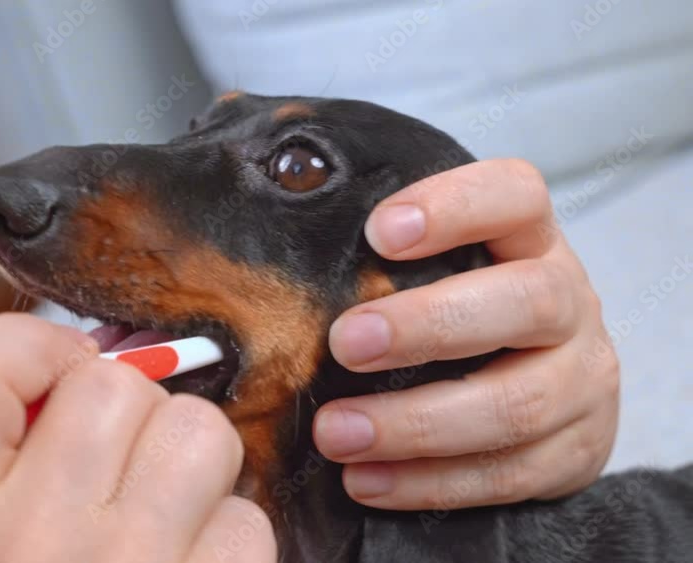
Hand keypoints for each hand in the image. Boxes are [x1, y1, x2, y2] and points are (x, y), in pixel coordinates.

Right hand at [0, 313, 274, 562]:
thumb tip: (102, 356)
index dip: (20, 351)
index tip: (44, 386)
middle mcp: (36, 548)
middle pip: (114, 389)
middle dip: (117, 418)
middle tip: (95, 475)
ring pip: (199, 434)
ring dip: (180, 467)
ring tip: (143, 524)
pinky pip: (246, 518)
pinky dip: (220, 538)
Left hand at [315, 159, 619, 509]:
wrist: (553, 395)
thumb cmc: (464, 315)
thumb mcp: (439, 272)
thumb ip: (383, 260)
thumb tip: (268, 261)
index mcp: (531, 240)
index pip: (515, 195)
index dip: (455, 206)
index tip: (378, 231)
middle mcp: (570, 302)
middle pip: (526, 302)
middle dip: (428, 325)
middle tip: (345, 343)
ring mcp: (582, 379)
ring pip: (517, 403)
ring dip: (416, 424)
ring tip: (336, 433)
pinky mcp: (580, 450)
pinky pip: (511, 474)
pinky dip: (431, 482)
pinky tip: (367, 481)